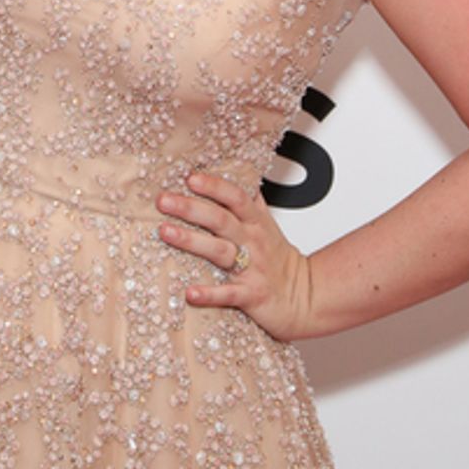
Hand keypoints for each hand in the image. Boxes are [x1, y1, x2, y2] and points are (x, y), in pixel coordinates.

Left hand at [157, 172, 315, 341]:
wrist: (305, 297)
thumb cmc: (278, 258)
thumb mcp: (266, 223)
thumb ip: (248, 200)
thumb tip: (231, 171)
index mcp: (255, 222)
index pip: (235, 197)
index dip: (214, 186)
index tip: (190, 178)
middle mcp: (252, 241)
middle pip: (220, 219)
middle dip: (190, 208)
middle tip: (163, 200)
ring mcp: (251, 268)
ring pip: (219, 251)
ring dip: (191, 241)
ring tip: (165, 232)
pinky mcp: (251, 295)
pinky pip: (228, 294)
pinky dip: (210, 294)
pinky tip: (190, 293)